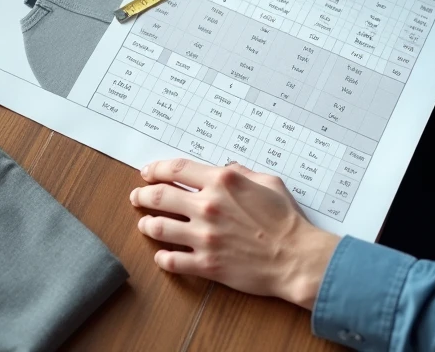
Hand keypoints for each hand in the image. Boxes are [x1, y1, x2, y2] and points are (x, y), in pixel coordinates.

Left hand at [131, 158, 339, 309]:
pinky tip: (161, 255)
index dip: (156, 169)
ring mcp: (204, 237)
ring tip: (144, 224)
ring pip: (159, 228)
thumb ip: (242, 172)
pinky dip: (162, 257)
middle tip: (137, 196)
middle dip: (143, 195)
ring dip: (147, 224)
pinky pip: (172, 261)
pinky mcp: (206, 264)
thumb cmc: (287, 220)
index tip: (148, 172)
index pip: (177, 170)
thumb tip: (225, 169)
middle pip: (160, 197)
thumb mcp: (269, 182)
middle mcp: (208, 207)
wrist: (297, 258)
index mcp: (223, 182)